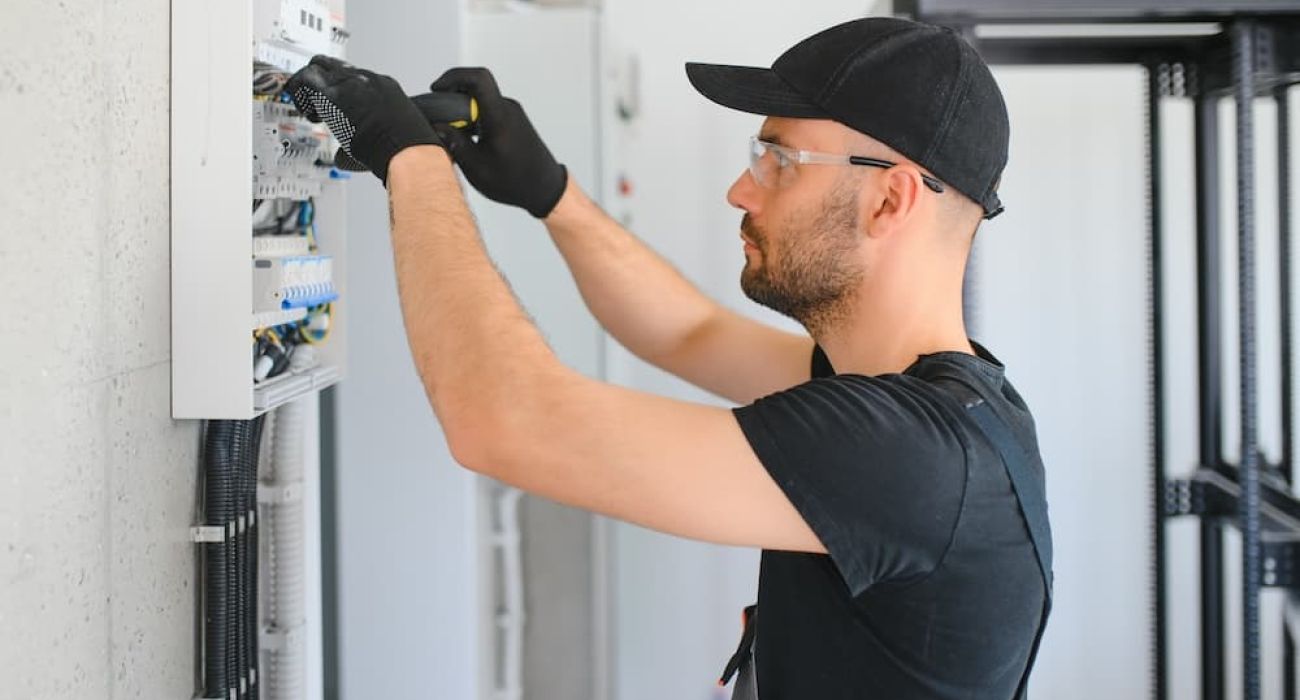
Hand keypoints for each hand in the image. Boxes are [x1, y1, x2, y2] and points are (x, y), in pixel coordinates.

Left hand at [286, 55, 442, 182]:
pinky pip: (305, 80)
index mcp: (384, 86)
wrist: (407, 151)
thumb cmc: (404, 150)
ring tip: (311, 113)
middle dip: (317, 81)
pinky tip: (310, 116)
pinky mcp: (334, 93)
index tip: (331, 104)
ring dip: (307, 89)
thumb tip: (346, 154)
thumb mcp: (390, 133)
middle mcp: (367, 78)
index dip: (337, 89)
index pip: (351, 77)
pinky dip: (301, 96)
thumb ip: (370, 133)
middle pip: (331, 64)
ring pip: (316, 67)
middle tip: (313, 102)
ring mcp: (351, 82)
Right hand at [429, 67, 566, 218]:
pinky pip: (487, 110)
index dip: (453, 77)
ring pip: (479, 101)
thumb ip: (454, 144)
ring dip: (463, 113)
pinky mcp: (512, 119)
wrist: (544, 188)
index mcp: (499, 116)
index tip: (437, 89)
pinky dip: (473, 120)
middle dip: (452, 101)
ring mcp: (511, 113)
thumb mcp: (477, 168)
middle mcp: (507, 109)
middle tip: (442, 122)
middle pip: (473, 89)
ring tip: (456, 136)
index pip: (478, 78)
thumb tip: (436, 126)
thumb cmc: (516, 181)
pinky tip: (469, 140)